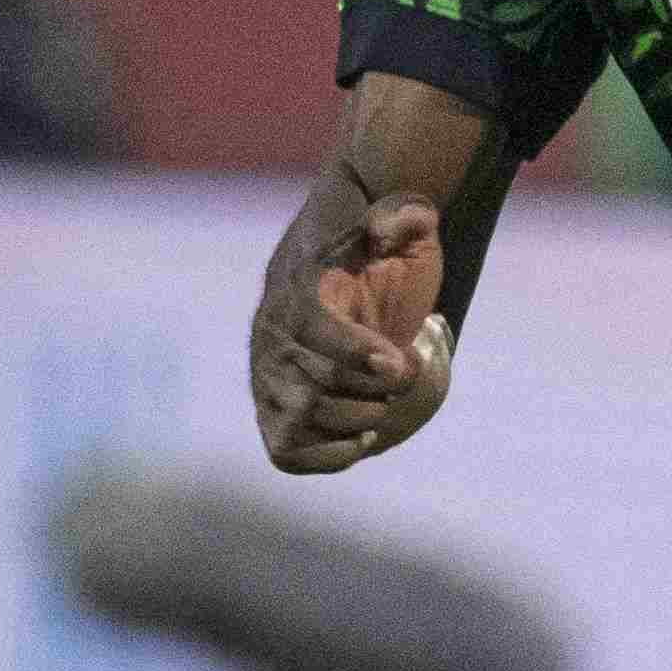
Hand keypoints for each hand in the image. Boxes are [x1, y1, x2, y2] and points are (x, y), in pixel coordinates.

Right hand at [252, 194, 455, 472]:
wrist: (350, 275)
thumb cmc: (382, 252)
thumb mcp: (402, 220)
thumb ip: (402, 214)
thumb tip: (393, 225)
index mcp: (299, 287)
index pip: (312, 327)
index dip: (355, 352)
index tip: (397, 364)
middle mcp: (272, 335)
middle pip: (317, 386)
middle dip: (376, 389)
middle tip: (403, 371)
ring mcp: (268, 377)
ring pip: (307, 420)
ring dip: (362, 418)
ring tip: (385, 397)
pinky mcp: (274, 413)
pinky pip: (287, 453)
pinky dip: (329, 456)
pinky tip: (363, 437)